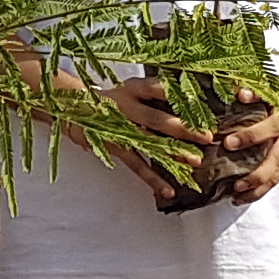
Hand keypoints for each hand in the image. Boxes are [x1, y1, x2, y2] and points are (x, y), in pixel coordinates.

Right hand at [79, 77, 219, 197]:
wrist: (72, 109)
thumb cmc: (111, 99)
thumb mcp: (130, 89)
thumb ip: (155, 93)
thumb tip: (191, 98)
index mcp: (132, 88)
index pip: (157, 88)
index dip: (179, 94)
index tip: (201, 101)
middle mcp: (126, 106)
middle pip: (156, 118)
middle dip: (183, 128)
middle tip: (206, 136)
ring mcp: (118, 128)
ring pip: (148, 142)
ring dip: (173, 152)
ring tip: (195, 161)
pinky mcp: (115, 147)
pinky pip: (136, 165)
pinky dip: (153, 179)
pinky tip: (168, 190)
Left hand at [212, 92, 278, 203]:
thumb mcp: (274, 90)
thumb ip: (257, 93)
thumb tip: (241, 94)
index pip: (268, 128)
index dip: (249, 136)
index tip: (228, 142)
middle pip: (276, 160)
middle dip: (256, 174)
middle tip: (236, 184)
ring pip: (277, 175)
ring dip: (258, 189)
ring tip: (237, 197)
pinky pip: (277, 178)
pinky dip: (261, 190)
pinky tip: (244, 197)